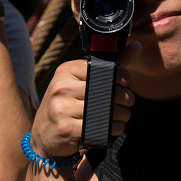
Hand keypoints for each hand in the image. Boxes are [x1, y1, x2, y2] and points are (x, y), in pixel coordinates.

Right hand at [30, 43, 138, 158]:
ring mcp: (62, 108)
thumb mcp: (79, 82)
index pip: (102, 68)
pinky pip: (100, 127)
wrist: (43, 134)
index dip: (120, 77)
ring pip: (106, 110)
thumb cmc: (66, 105)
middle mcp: (61, 87)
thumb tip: (137, 46)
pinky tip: (112, 127)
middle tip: (126, 103)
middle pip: (107, 90)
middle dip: (126, 98)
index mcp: (65, 71)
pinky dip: (113, 128)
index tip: (123, 84)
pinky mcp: (67, 128)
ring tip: (120, 116)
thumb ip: (108, 67)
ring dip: (122, 115)